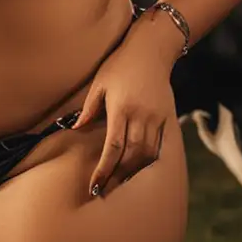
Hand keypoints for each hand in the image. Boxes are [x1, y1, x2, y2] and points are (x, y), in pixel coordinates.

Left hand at [73, 19, 182, 198]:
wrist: (151, 50)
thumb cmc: (120, 64)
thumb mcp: (99, 83)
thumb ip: (89, 109)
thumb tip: (76, 130)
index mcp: (122, 109)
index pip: (112, 148)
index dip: (103, 171)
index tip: (94, 186)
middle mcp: (141, 117)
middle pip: (131, 157)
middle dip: (117, 177)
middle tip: (103, 191)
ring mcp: (156, 118)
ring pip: (147, 155)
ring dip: (133, 172)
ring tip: (118, 182)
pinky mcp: (166, 117)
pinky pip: (158, 146)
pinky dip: (147, 161)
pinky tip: (136, 168)